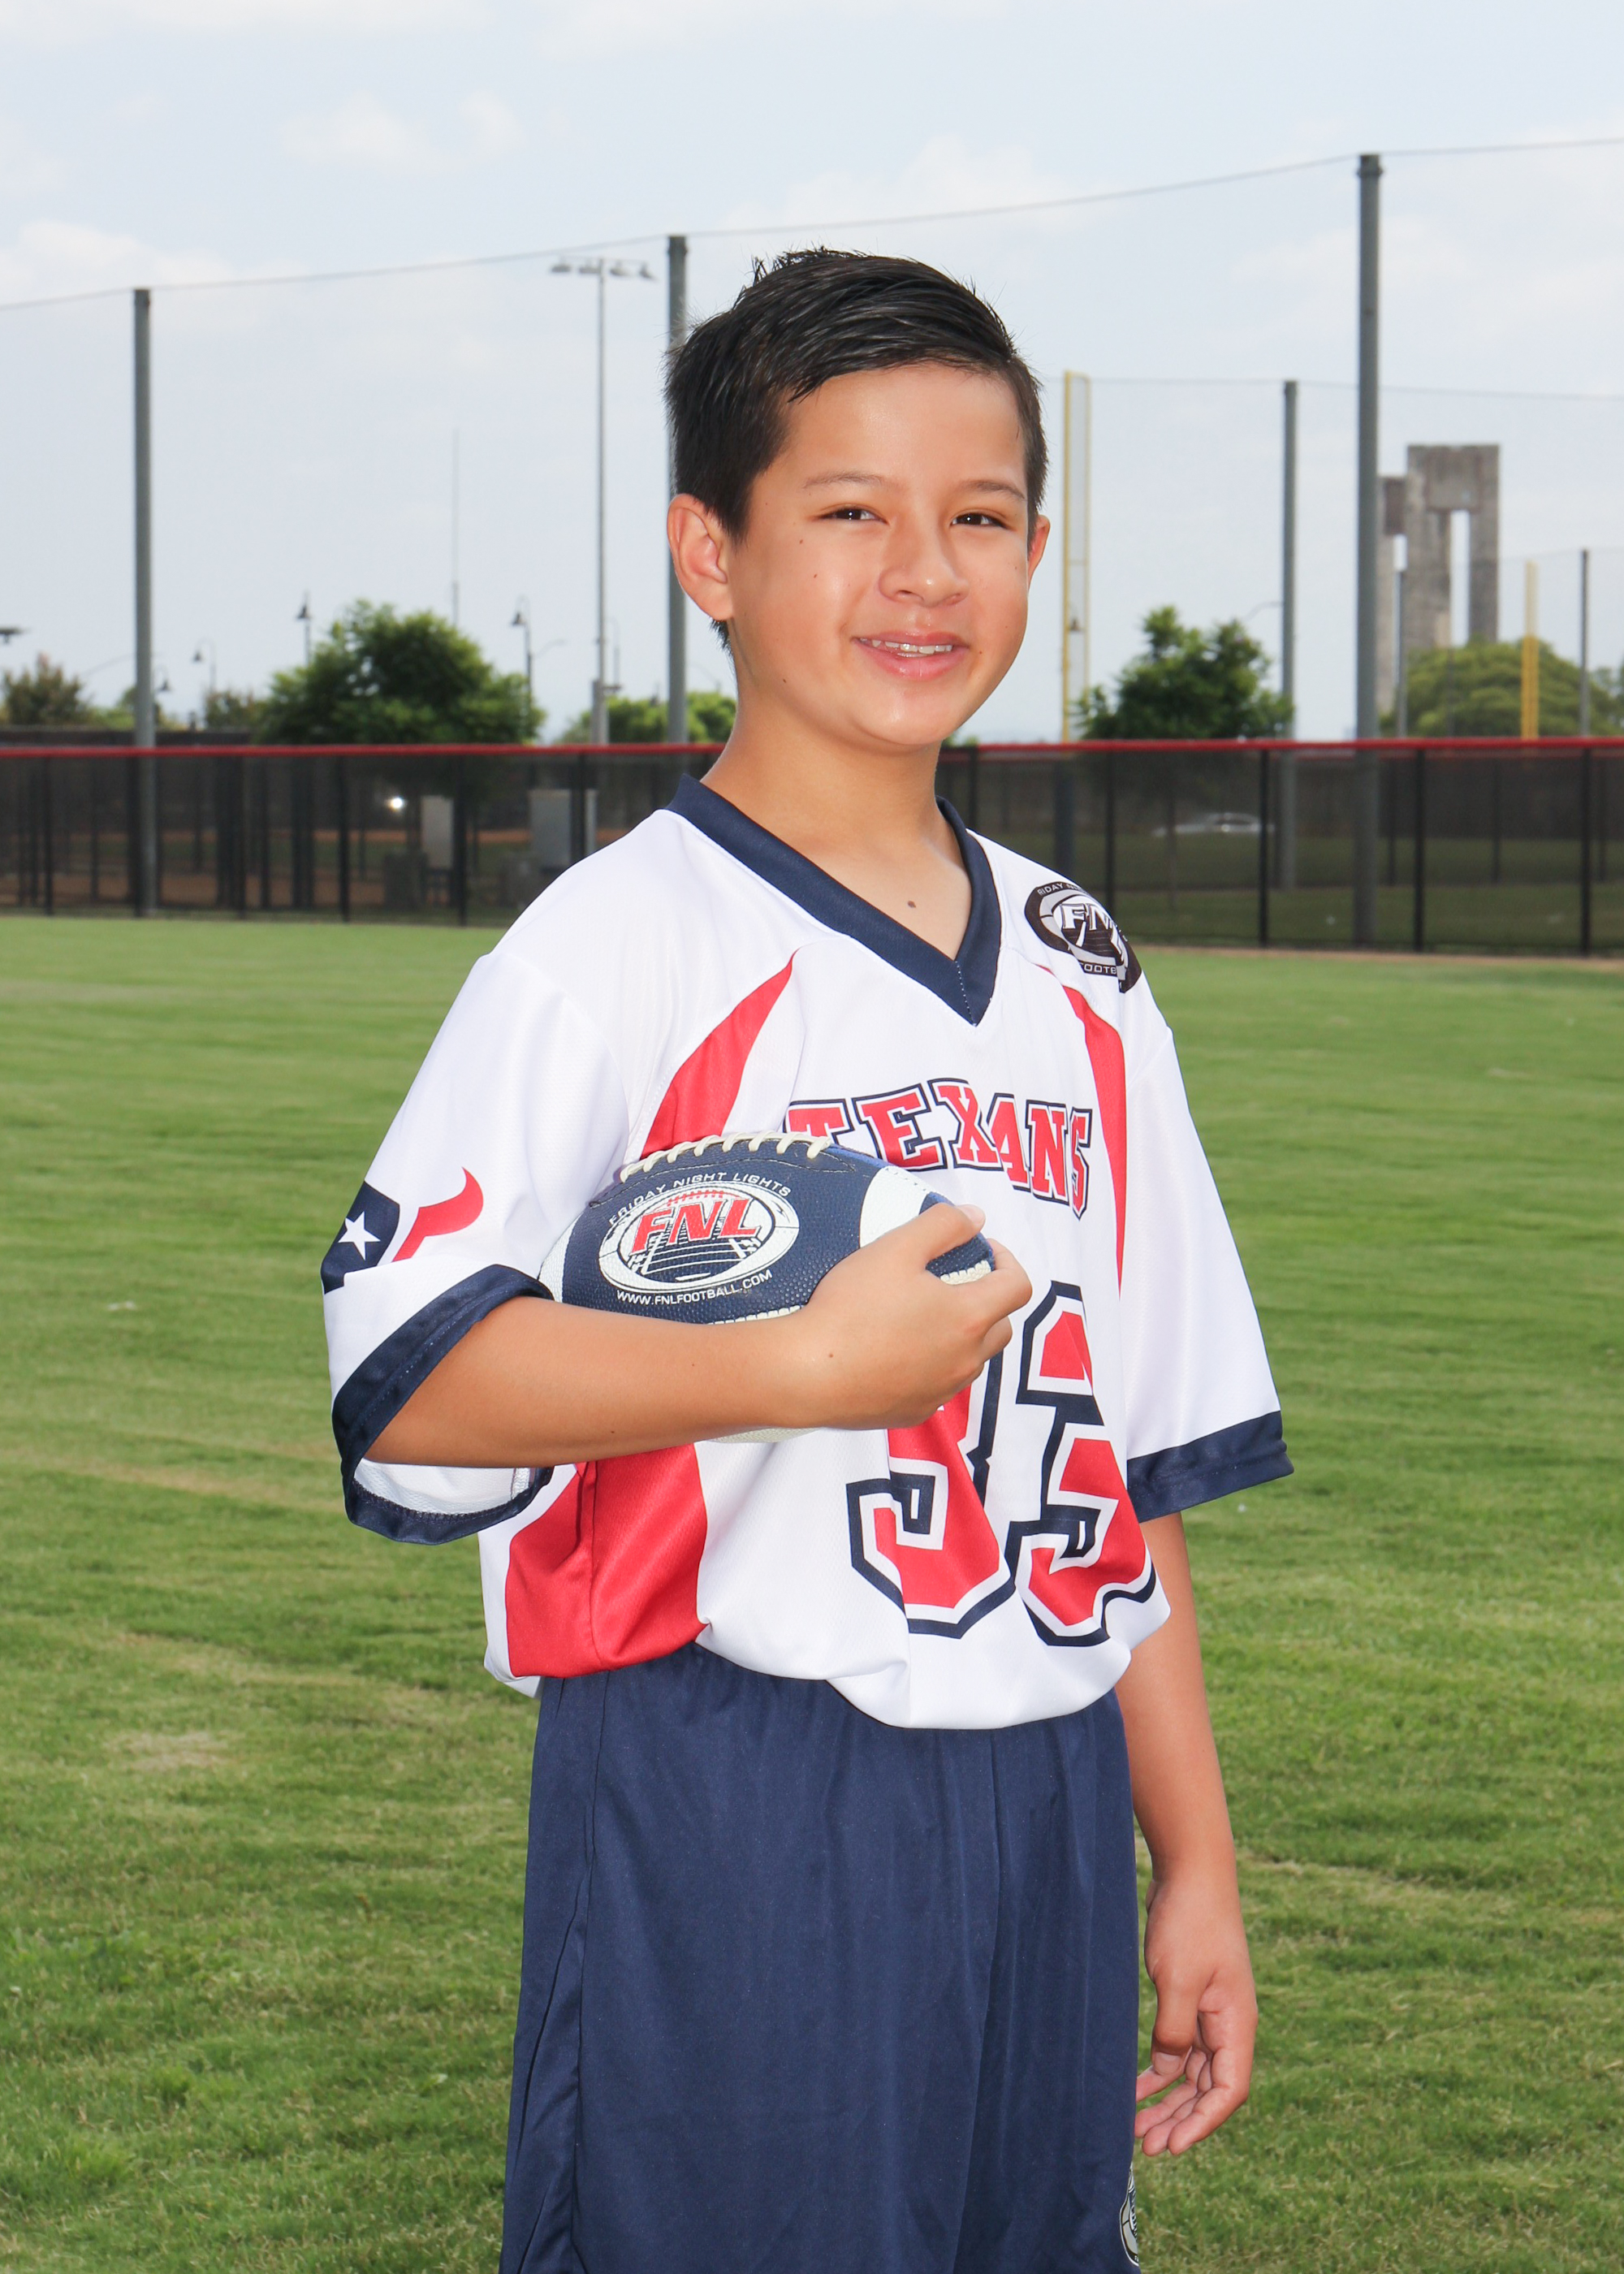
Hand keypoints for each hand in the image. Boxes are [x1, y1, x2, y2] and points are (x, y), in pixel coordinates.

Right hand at [777, 1203, 1029, 1431]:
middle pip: (1002, 1326)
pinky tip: (897, 1349)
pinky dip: (932, 1364)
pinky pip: (939, 1384)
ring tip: (923, 1314)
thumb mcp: (895, 1248)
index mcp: (970, 1318)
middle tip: (953, 1281)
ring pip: (971, 1359)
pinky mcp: (915, 1412)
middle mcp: (966, 1361)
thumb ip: (942, 1225)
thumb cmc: (850, 1307)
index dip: (1008, 1261)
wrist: (806, 1373)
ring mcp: (942, 1391)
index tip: (981, 1249)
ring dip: (962, 1334)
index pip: (1018, 1287)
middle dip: (989, 1299)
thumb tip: (976, 1218)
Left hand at [1133, 1862, 1256, 2155]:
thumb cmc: (1190, 1921)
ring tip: (1136, 2128)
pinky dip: (1159, 2070)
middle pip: (1209, 2089)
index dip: (1203, 2123)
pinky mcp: (1189, 1999)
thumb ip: (1174, 2030)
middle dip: (1181, 2120)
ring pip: (1192, 2073)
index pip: (1228, 2090)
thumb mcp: (1179, 1980)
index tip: (1172, 2147)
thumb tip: (1169, 2070)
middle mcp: (1228, 2024)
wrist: (1191, 1871)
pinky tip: (1135, 2087)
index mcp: (1236, 2024)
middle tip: (1147, 2148)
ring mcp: (1210, 2012)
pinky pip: (1178, 2048)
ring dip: (1168, 2101)